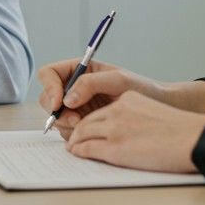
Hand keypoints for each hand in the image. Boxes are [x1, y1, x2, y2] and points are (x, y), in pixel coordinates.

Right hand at [36, 59, 167, 139]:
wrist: (156, 107)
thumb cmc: (140, 88)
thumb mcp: (118, 80)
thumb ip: (90, 84)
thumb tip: (68, 98)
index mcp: (78, 70)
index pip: (49, 74)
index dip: (49, 87)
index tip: (59, 102)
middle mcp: (73, 88)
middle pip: (48, 98)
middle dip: (58, 112)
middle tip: (76, 121)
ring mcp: (76, 107)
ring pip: (56, 117)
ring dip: (66, 125)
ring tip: (87, 126)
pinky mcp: (82, 123)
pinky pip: (67, 130)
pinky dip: (74, 134)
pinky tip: (92, 133)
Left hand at [65, 91, 204, 172]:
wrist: (192, 140)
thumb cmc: (180, 132)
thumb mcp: (153, 111)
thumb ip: (135, 115)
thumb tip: (123, 128)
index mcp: (129, 100)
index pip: (100, 108)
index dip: (88, 119)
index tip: (84, 126)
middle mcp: (119, 110)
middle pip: (87, 119)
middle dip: (77, 129)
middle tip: (74, 138)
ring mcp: (115, 128)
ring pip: (82, 132)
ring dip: (75, 140)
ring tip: (74, 147)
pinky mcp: (115, 147)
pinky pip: (87, 147)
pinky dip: (79, 150)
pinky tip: (77, 153)